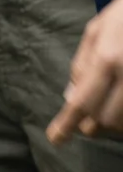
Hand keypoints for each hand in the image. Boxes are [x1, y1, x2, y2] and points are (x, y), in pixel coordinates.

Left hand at [49, 0, 122, 144]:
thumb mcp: (96, 31)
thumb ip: (81, 65)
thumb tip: (70, 98)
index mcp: (107, 59)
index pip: (82, 102)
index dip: (67, 124)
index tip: (56, 139)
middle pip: (105, 120)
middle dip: (91, 125)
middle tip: (83, 121)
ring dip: (113, 126)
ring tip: (105, 112)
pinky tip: (120, 109)